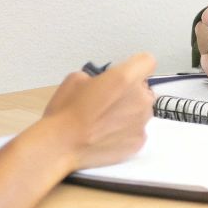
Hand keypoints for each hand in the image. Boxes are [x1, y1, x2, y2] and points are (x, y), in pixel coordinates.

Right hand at [39, 53, 156, 169]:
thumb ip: (100, 76)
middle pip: (144, 89)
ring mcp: (142, 122)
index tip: (124, 74)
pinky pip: (137, 129)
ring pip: (142, 110)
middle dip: (130, 92)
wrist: (60, 146)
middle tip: (107, 102)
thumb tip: (106, 83)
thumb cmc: (65, 111)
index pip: (147, 61)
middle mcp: (140, 98)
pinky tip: (107, 136)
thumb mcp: (76, 78)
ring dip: (129, 112)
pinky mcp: (140, 141)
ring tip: (105, 122)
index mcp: (125, 78)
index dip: (135, 66)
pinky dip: (127, 131)